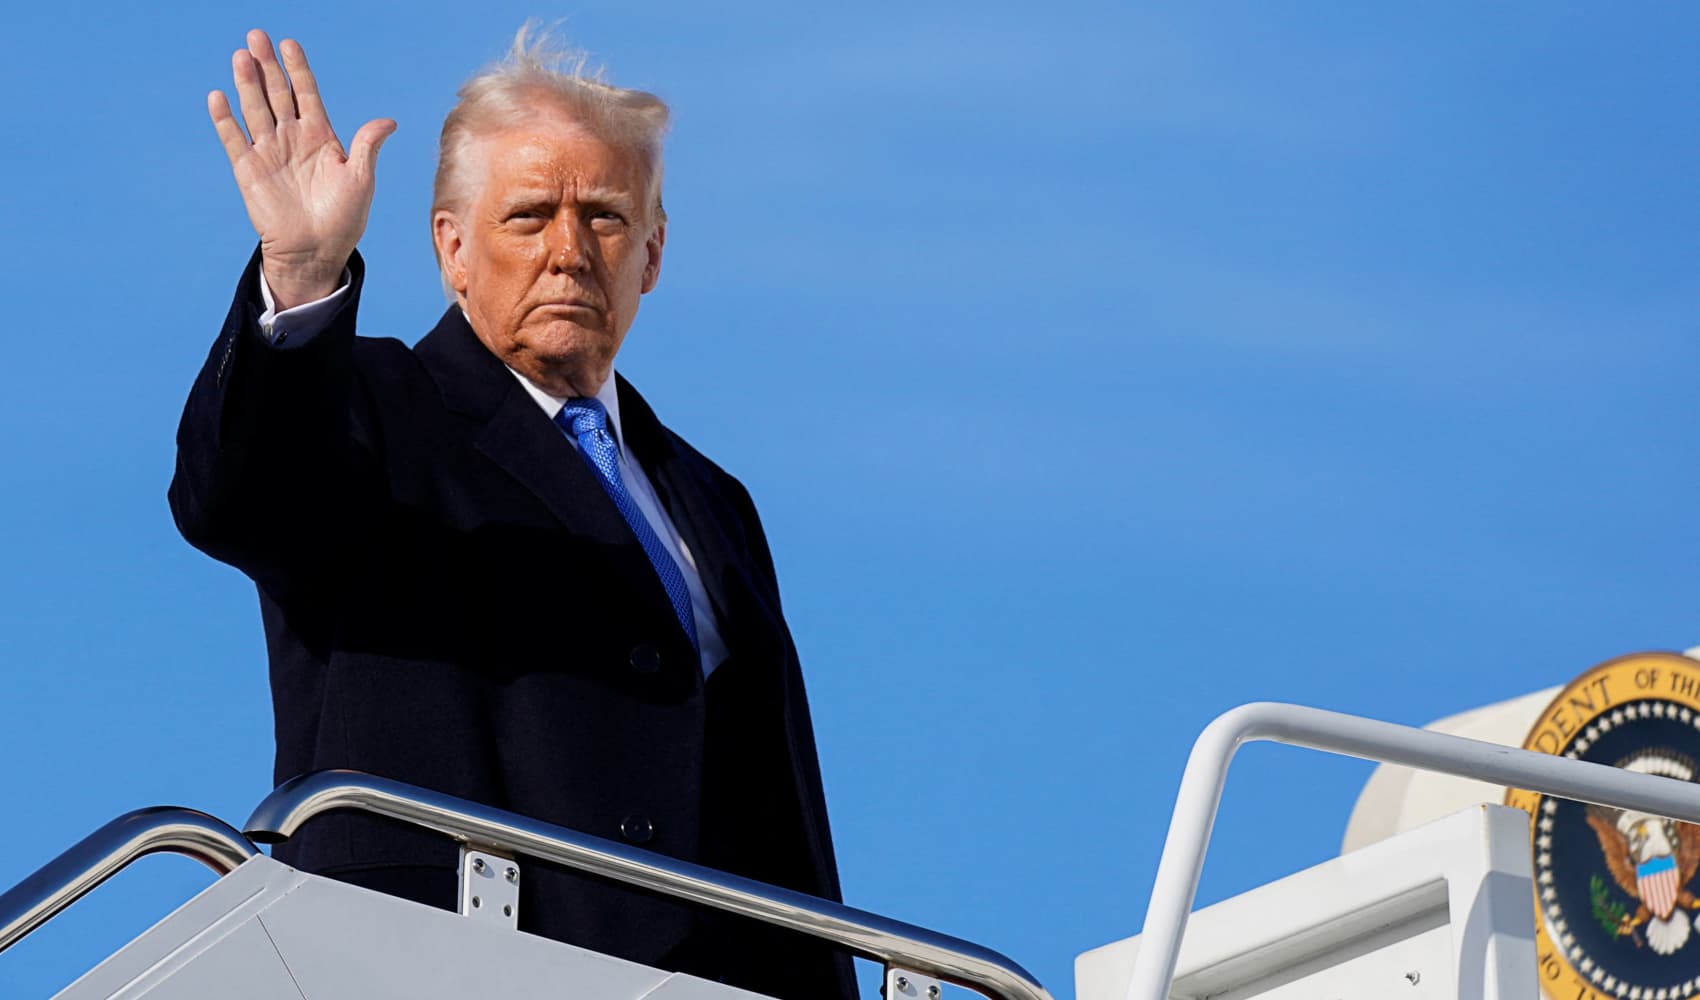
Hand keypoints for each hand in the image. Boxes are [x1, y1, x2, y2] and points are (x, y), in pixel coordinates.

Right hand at [209, 30, 395, 308]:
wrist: (316, 252)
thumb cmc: (344, 219)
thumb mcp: (361, 180)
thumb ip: (367, 147)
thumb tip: (388, 121)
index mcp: (321, 136)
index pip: (306, 93)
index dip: (297, 69)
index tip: (289, 44)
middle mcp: (292, 138)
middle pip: (277, 94)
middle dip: (267, 66)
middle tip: (256, 36)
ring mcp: (269, 152)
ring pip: (255, 109)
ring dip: (247, 84)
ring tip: (240, 57)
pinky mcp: (248, 171)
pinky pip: (234, 139)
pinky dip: (225, 119)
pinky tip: (218, 96)